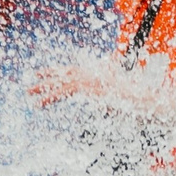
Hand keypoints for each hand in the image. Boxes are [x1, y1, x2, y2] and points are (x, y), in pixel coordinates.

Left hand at [30, 61, 175, 125]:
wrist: (146, 103)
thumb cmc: (138, 105)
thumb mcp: (120, 100)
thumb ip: (109, 100)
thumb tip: (108, 105)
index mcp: (99, 72)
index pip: (74, 70)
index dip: (58, 72)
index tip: (44, 74)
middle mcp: (93, 72)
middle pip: (64, 73)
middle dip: (46, 77)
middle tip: (30, 82)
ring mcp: (91, 79)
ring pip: (61, 82)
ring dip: (43, 88)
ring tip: (29, 94)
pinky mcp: (89, 88)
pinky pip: (65, 91)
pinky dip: (51, 97)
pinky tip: (40, 104)